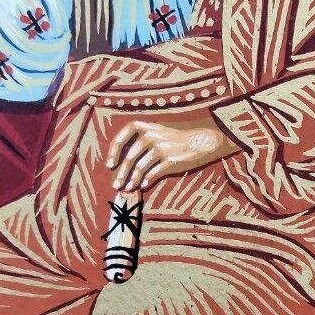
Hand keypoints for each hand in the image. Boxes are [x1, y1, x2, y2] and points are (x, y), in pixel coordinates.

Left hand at [108, 110, 236, 192]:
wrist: (204, 140)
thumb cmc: (179, 138)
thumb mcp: (160, 131)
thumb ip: (144, 139)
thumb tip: (125, 159)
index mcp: (148, 126)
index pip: (123, 135)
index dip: (114, 150)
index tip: (110, 164)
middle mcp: (153, 135)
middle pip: (130, 157)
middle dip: (122, 173)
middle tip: (116, 184)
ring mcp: (162, 148)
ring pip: (140, 168)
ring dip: (132, 180)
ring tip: (128, 188)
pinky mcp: (171, 161)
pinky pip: (153, 174)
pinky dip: (146, 181)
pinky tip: (143, 186)